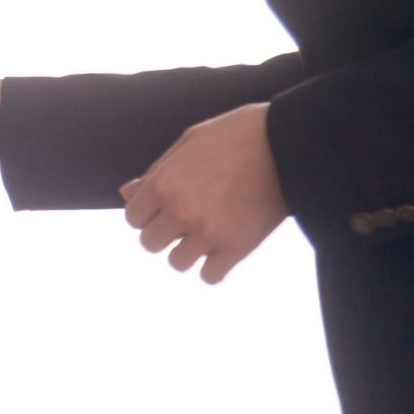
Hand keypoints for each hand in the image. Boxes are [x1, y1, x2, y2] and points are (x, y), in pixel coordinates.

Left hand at [122, 102, 285, 284]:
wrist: (286, 145)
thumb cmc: (234, 136)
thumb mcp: (186, 144)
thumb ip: (154, 173)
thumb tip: (127, 194)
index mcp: (162, 184)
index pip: (133, 218)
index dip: (146, 213)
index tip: (163, 208)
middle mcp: (180, 212)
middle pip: (150, 244)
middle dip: (163, 233)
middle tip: (183, 221)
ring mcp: (208, 233)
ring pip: (177, 263)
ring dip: (187, 251)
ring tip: (204, 234)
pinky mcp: (237, 248)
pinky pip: (209, 276)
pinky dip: (213, 267)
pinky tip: (221, 249)